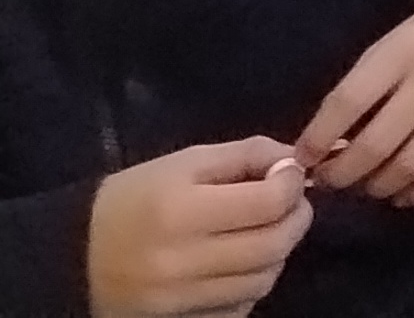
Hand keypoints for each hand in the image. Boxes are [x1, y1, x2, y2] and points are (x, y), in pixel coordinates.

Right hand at [86, 141, 309, 317]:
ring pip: (263, 280)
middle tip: (289, 204)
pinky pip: (240, 308)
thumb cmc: (134, 200)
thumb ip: (246, 155)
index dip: (292, 185)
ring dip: (277, 253)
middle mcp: (178, 262)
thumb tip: (294, 162)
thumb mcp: (185, 163)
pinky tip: (240, 264)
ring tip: (264, 232)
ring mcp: (178, 301)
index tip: (288, 175)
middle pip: (273, 246)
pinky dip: (252, 284)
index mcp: (179, 211)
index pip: (268, 203)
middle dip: (295, 219)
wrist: (75, 258)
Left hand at [300, 0, 413, 207]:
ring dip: (379, 187)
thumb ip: (370, 82)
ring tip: (370, 187)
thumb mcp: (403, 36)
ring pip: (412, 164)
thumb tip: (330, 140)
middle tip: (333, 182)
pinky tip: (408, 195)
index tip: (304, 160)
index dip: (318, 140)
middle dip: (343, 174)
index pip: (347, 103)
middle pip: (376, 144)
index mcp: (404, 48)